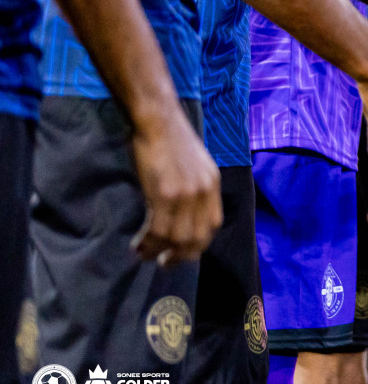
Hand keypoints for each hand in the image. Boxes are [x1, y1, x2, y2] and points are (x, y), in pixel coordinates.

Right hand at [129, 106, 222, 263]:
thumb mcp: (194, 165)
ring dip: (159, 252)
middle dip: (181, 256)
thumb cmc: (169, 140)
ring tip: (144, 254)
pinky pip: (158, 230)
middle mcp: (204, 192)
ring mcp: (186, 194)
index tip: (183, 252)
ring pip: (176, 238)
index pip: (213, 225)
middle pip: (198, 238)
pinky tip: (138, 245)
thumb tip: (184, 214)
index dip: (198, 244)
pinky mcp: (165, 194)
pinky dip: (148, 243)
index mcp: (212, 184)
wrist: (157, 120)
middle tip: (164, 262)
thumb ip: (194, 189)